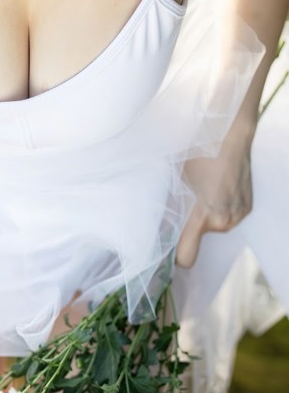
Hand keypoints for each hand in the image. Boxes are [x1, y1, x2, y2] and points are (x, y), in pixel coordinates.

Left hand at [175, 143, 252, 267]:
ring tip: (204, 190)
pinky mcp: (247, 208)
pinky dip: (220, 207)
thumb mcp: (173, 177)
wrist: (231, 135)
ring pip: (213, 227)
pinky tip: (218, 187)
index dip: (175, 257)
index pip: (186, 256)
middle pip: (199, 237)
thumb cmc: (198, 152)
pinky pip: (227, 216)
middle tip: (186, 201)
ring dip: (206, 215)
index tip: (166, 250)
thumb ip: (165, 204)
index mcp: (202, 216)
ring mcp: (238, 215)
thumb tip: (146, 221)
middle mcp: (223, 221)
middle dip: (190, 224)